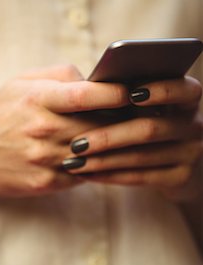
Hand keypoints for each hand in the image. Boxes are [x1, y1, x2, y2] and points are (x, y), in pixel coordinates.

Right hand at [0, 65, 129, 230]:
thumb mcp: (19, 83)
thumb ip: (59, 76)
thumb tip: (94, 81)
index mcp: (36, 100)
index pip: (85, 95)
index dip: (115, 93)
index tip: (133, 92)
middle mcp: (41, 131)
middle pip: (98, 126)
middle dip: (121, 122)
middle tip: (138, 117)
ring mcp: (44, 160)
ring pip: (95, 154)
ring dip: (112, 147)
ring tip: (124, 139)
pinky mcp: (45, 183)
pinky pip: (82, 175)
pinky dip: (94, 167)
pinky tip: (99, 158)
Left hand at [63, 76, 202, 201]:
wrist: (175, 166)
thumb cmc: (148, 123)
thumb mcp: (147, 108)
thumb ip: (130, 95)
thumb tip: (94, 87)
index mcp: (188, 98)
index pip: (183, 89)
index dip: (159, 90)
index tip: (130, 94)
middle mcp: (195, 125)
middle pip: (149, 128)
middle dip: (108, 137)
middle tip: (76, 144)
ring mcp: (191, 153)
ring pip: (141, 156)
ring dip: (103, 160)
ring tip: (73, 162)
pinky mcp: (181, 177)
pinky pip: (141, 177)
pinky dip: (111, 175)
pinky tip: (88, 174)